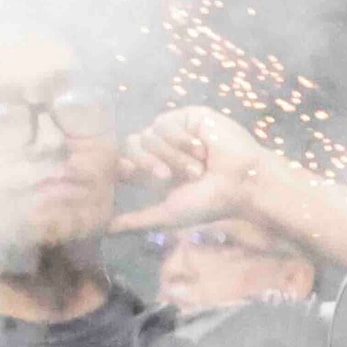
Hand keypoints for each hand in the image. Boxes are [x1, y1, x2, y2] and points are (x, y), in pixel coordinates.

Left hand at [111, 108, 273, 234]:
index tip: (140, 179)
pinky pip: (164, 122)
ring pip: (149, 135)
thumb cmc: (209, 202)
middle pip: (132, 145)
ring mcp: (174, 130)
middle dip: (150, 164)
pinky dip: (180, 140)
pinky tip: (202, 149)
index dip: (128, 168)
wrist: (241, 183)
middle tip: (170, 177)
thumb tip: (105, 230)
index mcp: (155, 169)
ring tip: (197, 168)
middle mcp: (162, 148)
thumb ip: (136, 220)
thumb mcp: (167, 214)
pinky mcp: (187, 116)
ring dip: (173, 156)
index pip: (125, 161)